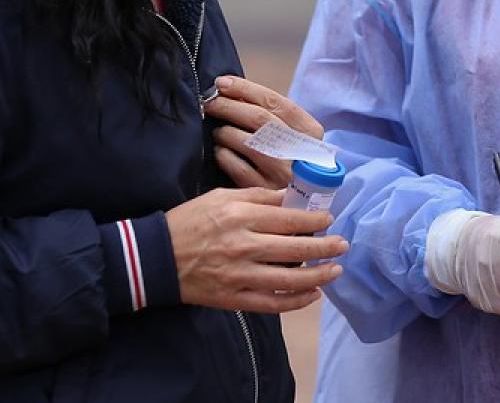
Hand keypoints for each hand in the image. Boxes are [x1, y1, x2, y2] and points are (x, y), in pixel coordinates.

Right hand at [166, 187, 347, 313]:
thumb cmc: (190, 221)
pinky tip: (312, 295)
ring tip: (335, 270)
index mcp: (241, 216)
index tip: (329, 219)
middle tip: (343, 244)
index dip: (315, 220)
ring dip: (318, 276)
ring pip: (289, 280)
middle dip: (325, 247)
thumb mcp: (220, 197)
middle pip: (295, 248)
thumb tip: (290, 197)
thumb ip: (257, 197)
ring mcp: (239, 275)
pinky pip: (272, 304)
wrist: (156, 258)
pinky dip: (296, 301)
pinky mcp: (234, 298)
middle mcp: (244, 246)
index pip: (289, 219)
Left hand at [204, 75, 324, 189]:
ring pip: (247, 142)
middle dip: (229, 106)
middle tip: (209, 102)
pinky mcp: (266, 192)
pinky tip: (220, 151)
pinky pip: (237, 167)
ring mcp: (284, 175)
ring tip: (218, 130)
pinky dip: (224, 155)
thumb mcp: (291, 133)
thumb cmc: (290, 157)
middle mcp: (301, 153)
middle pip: (259, 119)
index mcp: (310, 132)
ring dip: (225, 131)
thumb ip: (269, 112)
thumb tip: (228, 88)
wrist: (300, 199)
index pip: (276, 102)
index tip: (221, 83)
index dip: (245, 89)